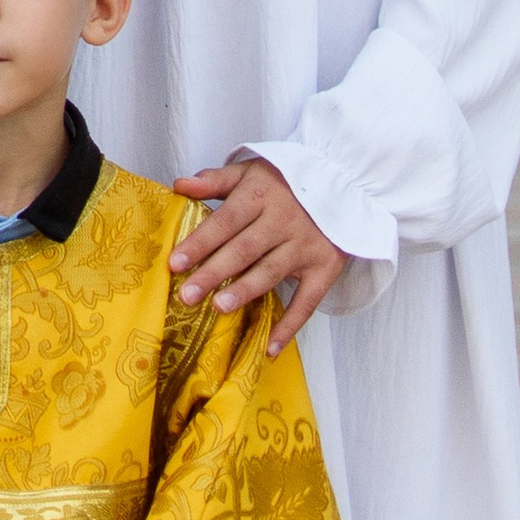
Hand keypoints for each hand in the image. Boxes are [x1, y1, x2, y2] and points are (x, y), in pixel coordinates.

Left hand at [169, 154, 346, 350]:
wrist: (344, 184)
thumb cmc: (286, 181)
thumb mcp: (250, 171)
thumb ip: (215, 180)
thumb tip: (179, 185)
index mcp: (260, 195)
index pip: (226, 222)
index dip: (200, 242)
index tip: (175, 263)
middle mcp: (284, 221)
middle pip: (244, 249)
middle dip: (214, 273)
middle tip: (187, 295)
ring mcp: (306, 246)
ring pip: (271, 272)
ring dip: (245, 292)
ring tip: (219, 308)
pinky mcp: (326, 267)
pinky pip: (308, 301)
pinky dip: (290, 325)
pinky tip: (271, 347)